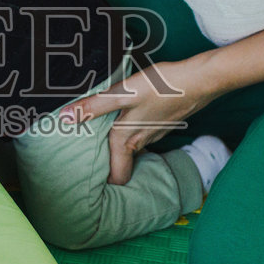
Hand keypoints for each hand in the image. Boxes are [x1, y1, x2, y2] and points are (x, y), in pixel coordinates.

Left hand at [62, 57, 217, 185]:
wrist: (200, 80)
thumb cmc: (162, 86)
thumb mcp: (122, 94)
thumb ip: (93, 107)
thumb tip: (64, 118)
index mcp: (127, 140)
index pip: (117, 177)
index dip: (104, 183)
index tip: (88, 180)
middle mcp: (141, 142)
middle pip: (123, 164)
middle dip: (108, 166)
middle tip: (88, 158)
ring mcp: (155, 134)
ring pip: (133, 149)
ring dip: (120, 148)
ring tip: (102, 137)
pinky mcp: (163, 123)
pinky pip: (143, 136)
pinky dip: (133, 133)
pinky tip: (127, 119)